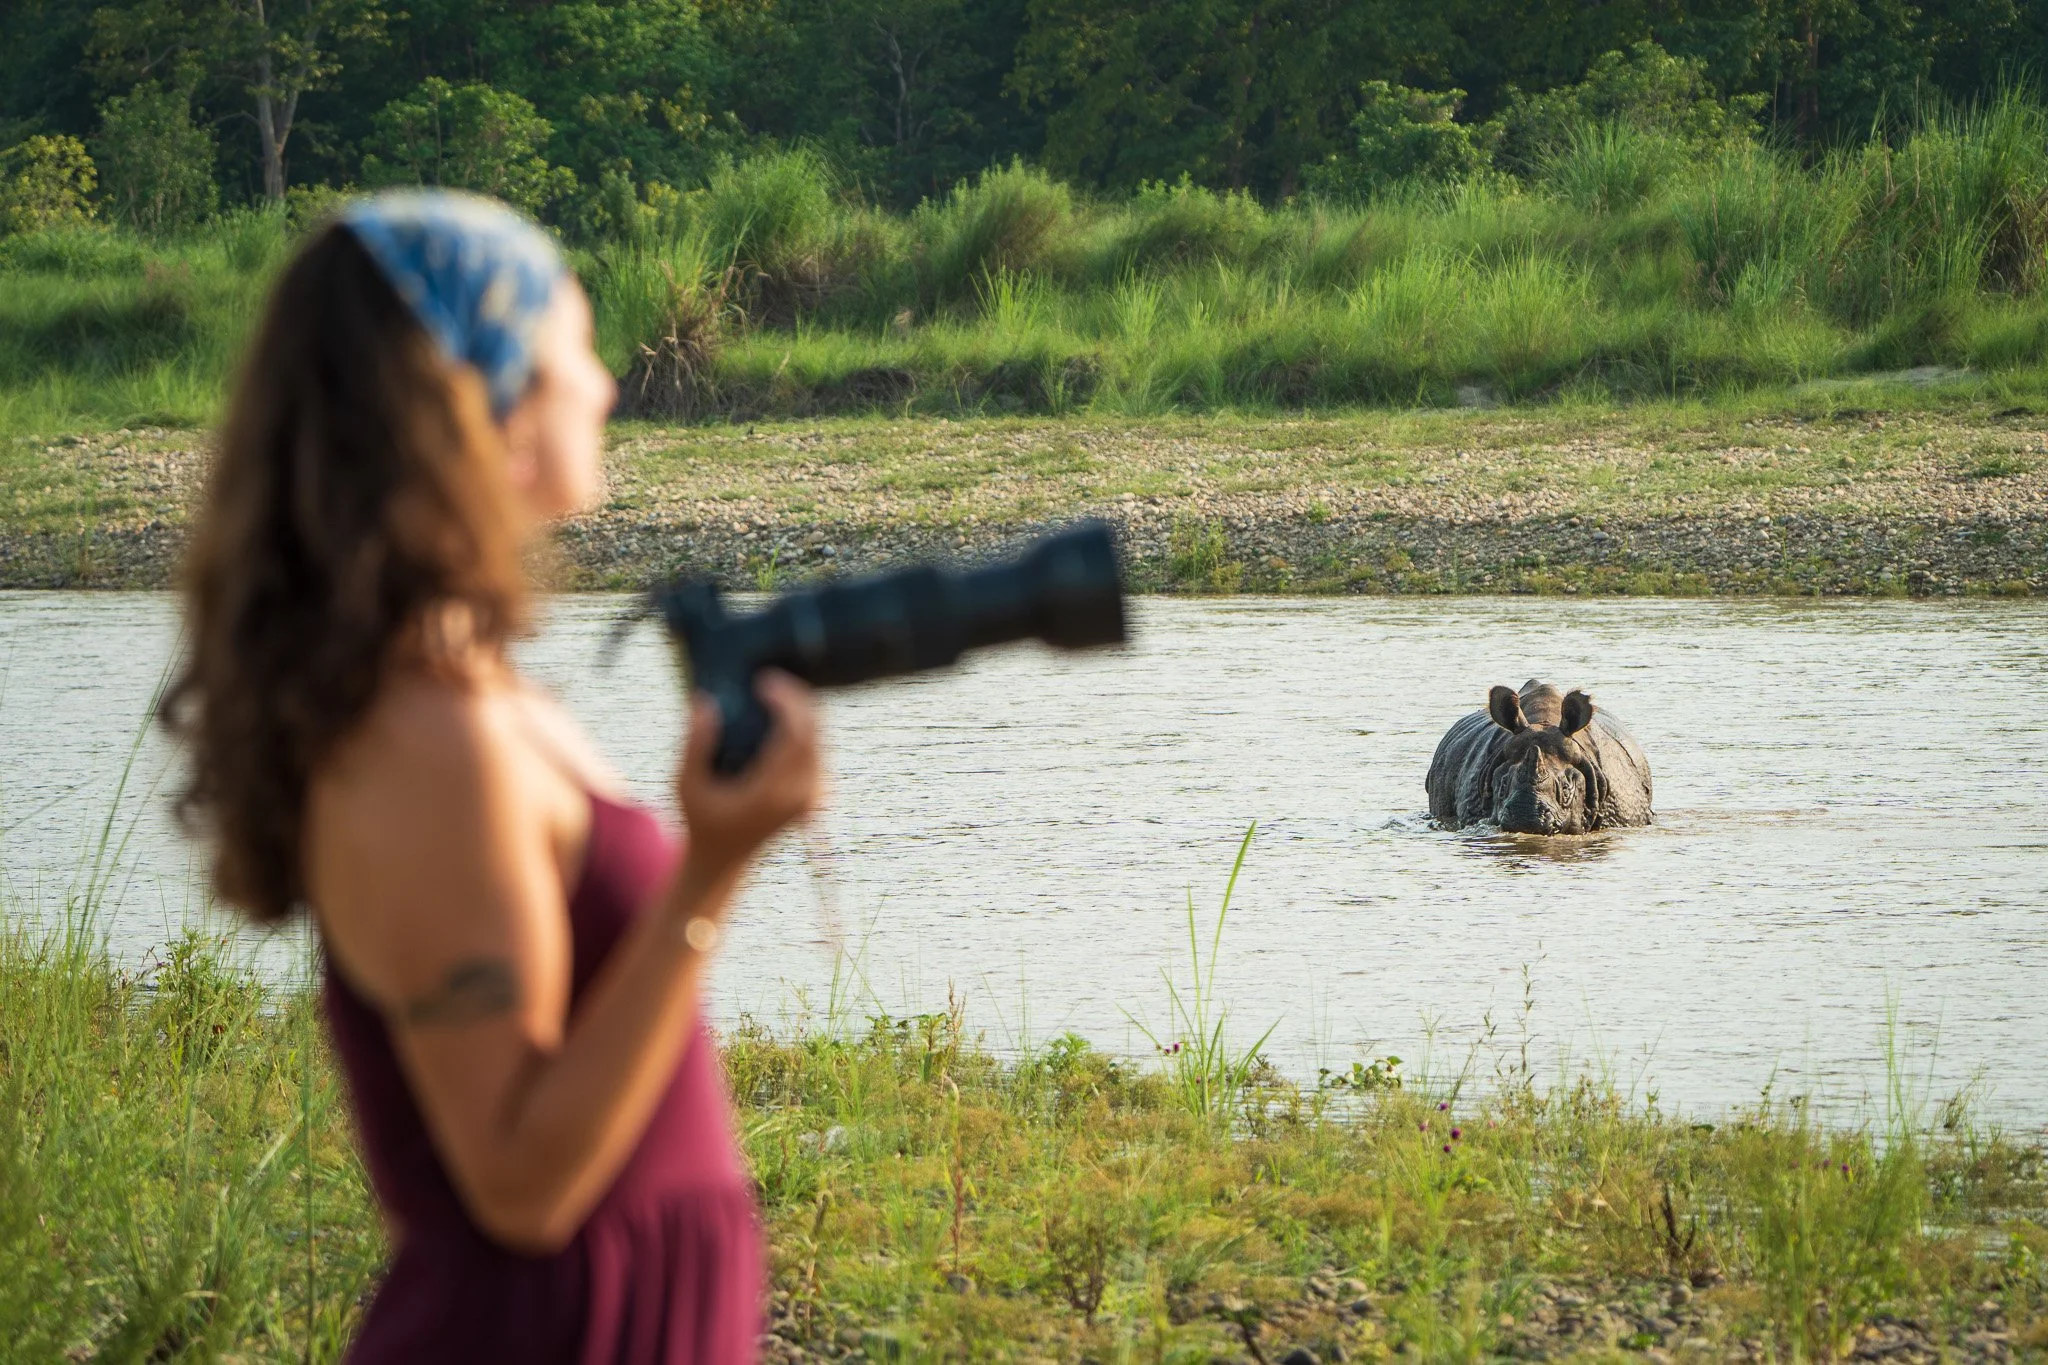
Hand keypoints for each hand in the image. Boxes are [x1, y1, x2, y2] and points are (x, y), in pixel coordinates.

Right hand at [675, 670, 822, 890]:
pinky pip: (820, 750)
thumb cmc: (701, 819)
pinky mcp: (814, 794)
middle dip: (796, 699)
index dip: (786, 701)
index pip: (796, 736)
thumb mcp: (686, 785)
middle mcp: (799, 795)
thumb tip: (704, 701)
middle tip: (768, 681)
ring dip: (802, 710)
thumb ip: (695, 745)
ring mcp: (811, 796)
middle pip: (815, 732)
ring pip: (822, 738)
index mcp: (771, 793)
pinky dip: (805, 726)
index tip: (763, 682)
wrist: (724, 859)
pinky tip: (781, 715)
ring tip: (772, 693)